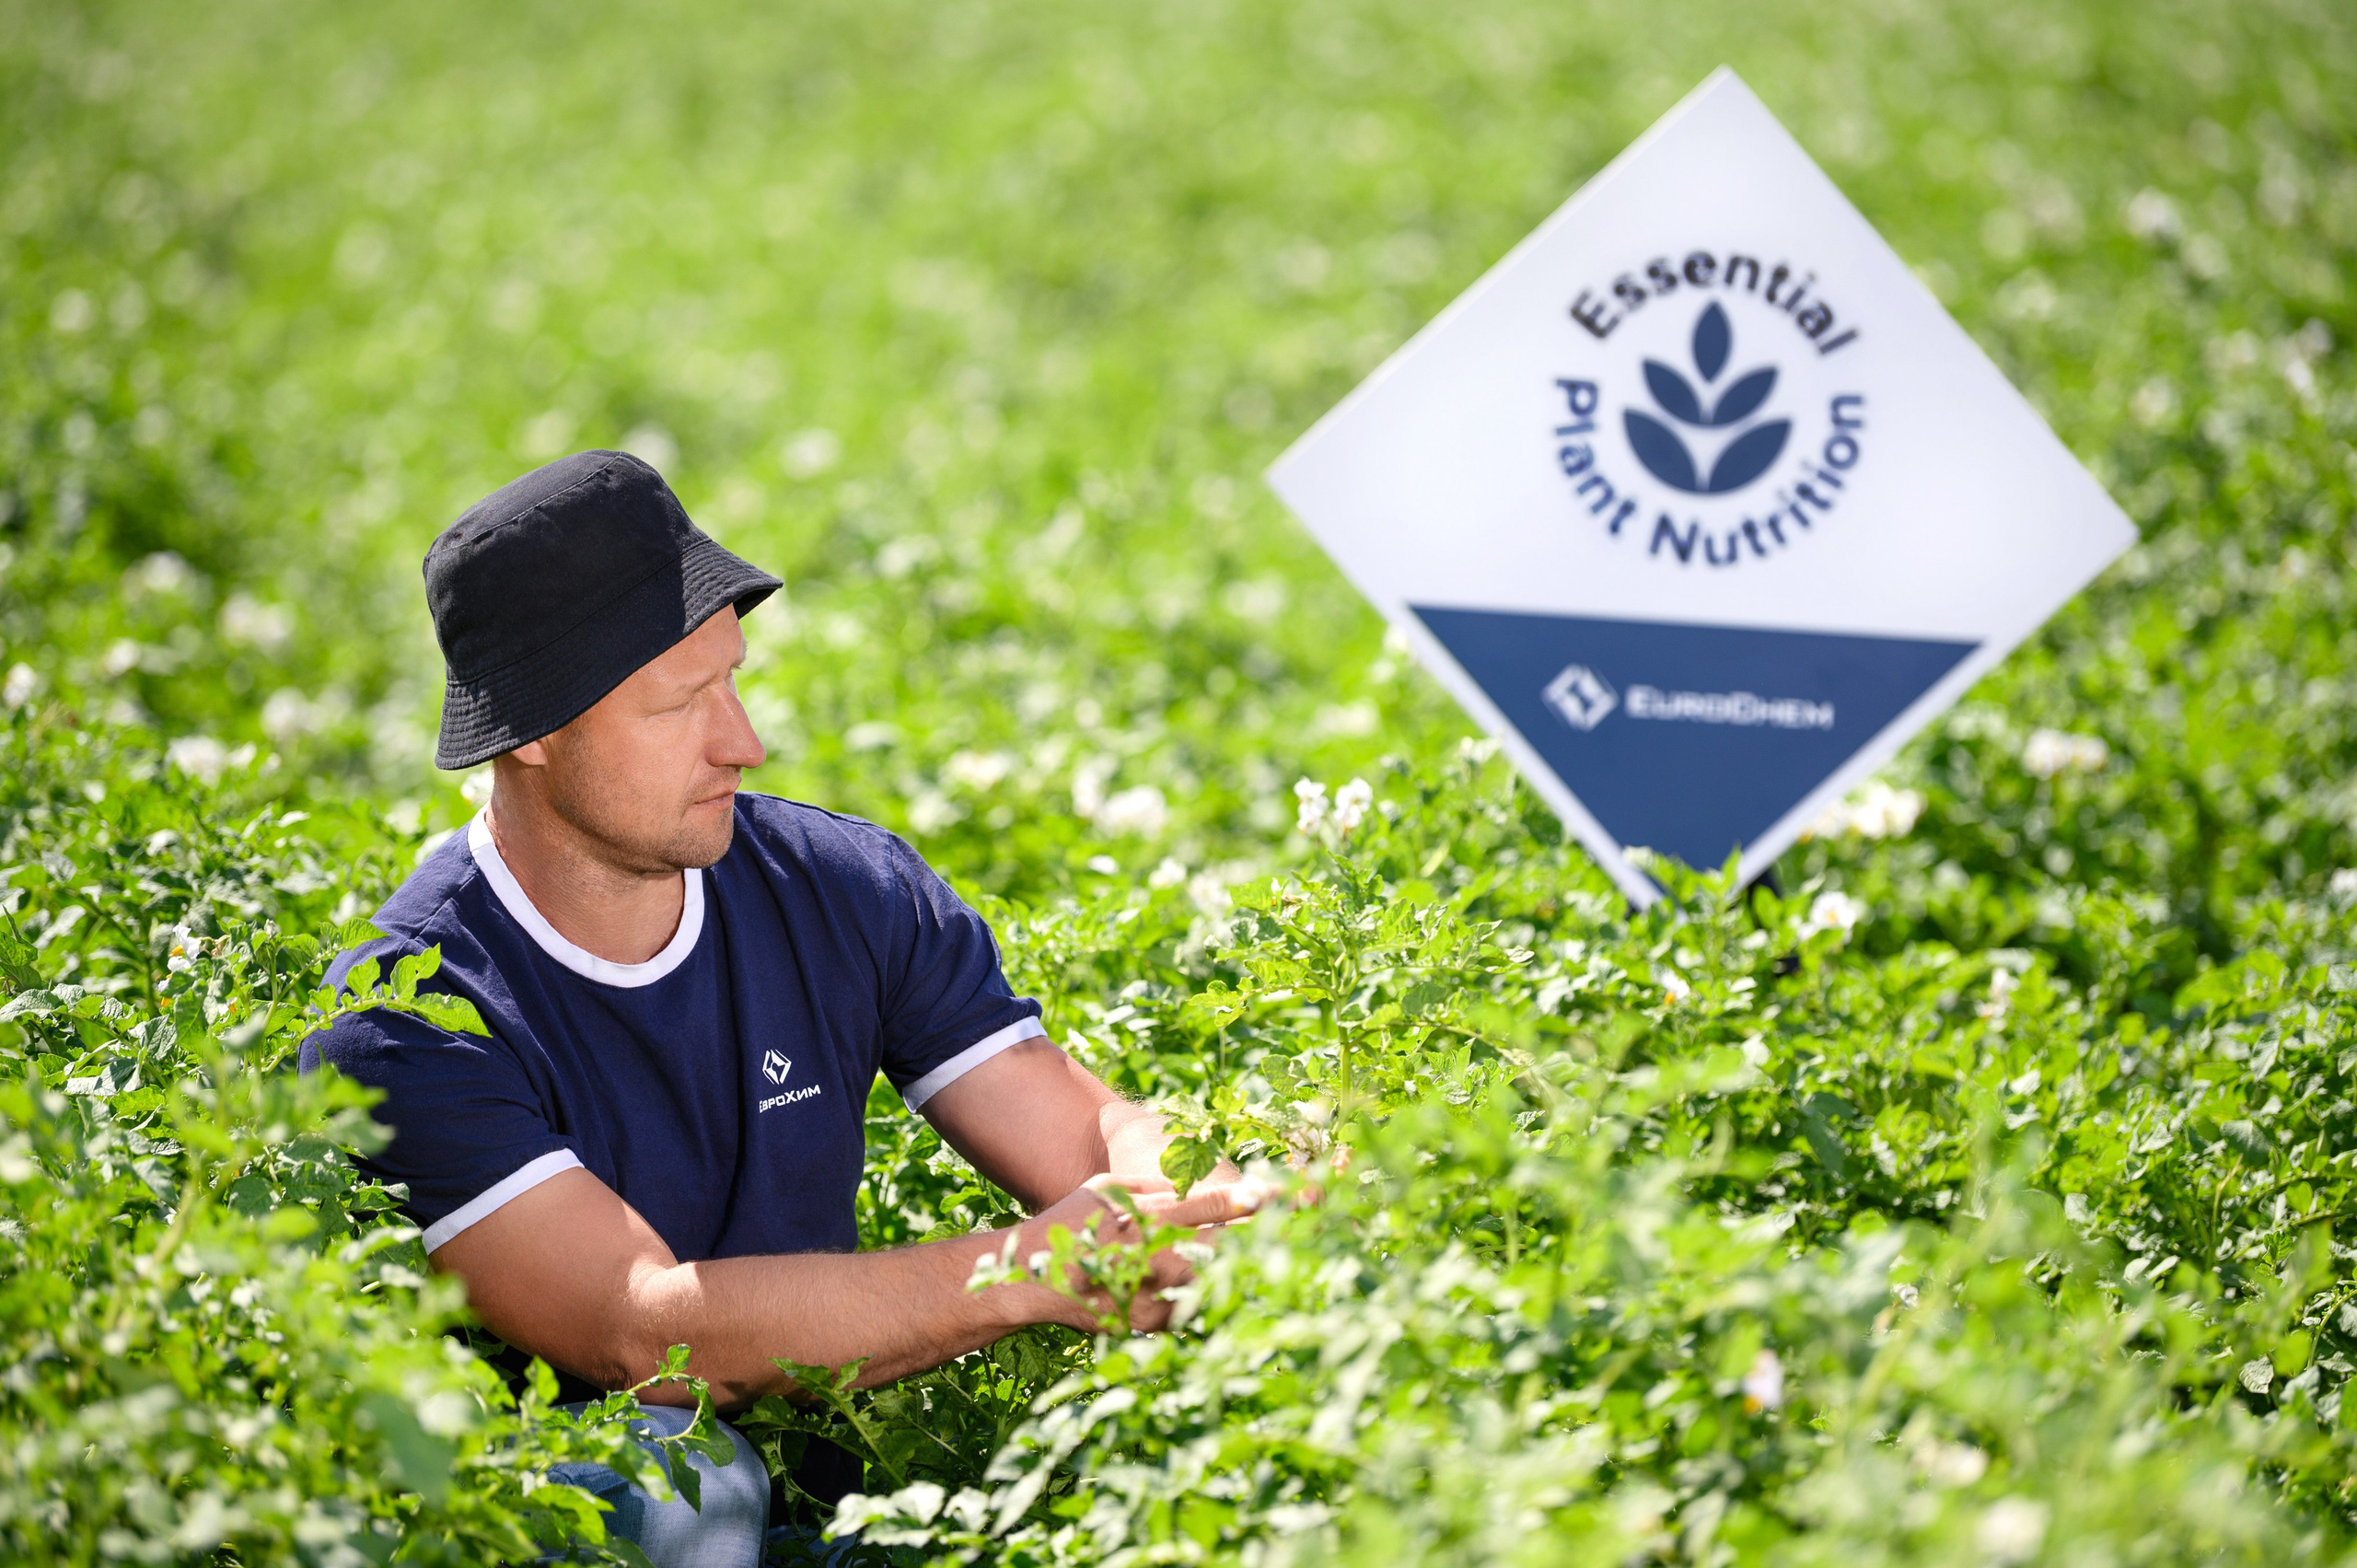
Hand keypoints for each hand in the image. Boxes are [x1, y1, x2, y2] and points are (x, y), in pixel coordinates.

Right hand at [1026, 1173, 1263, 1331]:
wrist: (1030, 1281)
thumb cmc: (1072, 1224)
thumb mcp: (1110, 1189)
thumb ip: (1158, 1189)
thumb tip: (1205, 1188)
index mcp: (1145, 1219)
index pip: (1210, 1207)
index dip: (1251, 1200)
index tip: (1284, 1196)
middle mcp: (1153, 1259)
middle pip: (1225, 1250)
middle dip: (1264, 1239)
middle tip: (1302, 1229)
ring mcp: (1153, 1296)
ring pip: (1216, 1285)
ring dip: (1248, 1272)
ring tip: (1286, 1262)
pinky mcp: (1152, 1323)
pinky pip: (1195, 1309)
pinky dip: (1218, 1299)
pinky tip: (1242, 1291)